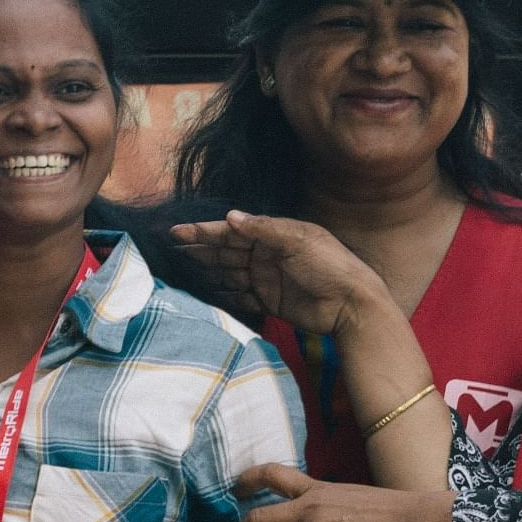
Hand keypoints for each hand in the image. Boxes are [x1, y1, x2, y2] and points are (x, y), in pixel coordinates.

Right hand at [173, 211, 388, 336]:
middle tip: (169, 249)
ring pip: (228, 273)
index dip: (203, 231)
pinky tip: (204, 293)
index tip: (176, 231)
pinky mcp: (269, 302)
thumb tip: (230, 217)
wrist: (352, 304)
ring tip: (179, 269)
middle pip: (225, 251)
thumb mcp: (299, 240)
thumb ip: (263, 229)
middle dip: (198, 249)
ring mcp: (266, 279)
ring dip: (206, 271)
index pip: (231, 232)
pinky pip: (239, 297)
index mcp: (273, 235)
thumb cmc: (330, 266)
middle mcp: (266, 255)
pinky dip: (223, 295)